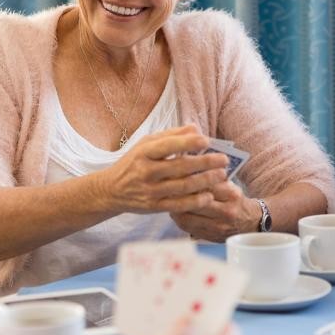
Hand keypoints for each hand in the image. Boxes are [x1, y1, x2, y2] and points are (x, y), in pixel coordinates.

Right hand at [98, 126, 228, 214]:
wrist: (111, 190)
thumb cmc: (134, 162)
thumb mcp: (146, 144)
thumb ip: (171, 135)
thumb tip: (196, 128)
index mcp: (144, 152)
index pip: (168, 146)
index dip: (189, 143)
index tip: (207, 141)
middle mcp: (146, 171)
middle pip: (180, 167)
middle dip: (205, 163)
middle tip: (223, 160)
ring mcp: (150, 191)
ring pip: (183, 186)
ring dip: (206, 181)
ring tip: (221, 175)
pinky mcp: (154, 207)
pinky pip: (178, 205)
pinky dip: (195, 201)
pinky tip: (209, 195)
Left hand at [169, 181, 258, 240]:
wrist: (251, 222)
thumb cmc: (236, 199)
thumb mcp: (231, 185)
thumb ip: (213, 179)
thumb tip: (188, 165)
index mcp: (232, 194)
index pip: (206, 185)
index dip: (188, 179)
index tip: (175, 173)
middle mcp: (226, 211)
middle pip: (195, 201)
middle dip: (178, 193)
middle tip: (165, 185)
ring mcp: (218, 226)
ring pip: (188, 216)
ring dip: (175, 207)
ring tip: (165, 198)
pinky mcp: (211, 236)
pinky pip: (188, 228)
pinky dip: (178, 219)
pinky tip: (173, 211)